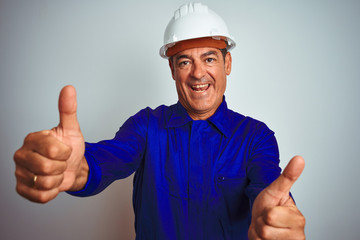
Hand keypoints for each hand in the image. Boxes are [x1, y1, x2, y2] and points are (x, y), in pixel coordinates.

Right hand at [14, 85, 87, 202]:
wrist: (72, 168)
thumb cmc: (70, 148)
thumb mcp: (72, 129)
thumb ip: (68, 110)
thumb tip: (69, 88)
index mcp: (32, 138)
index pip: (54, 150)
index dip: (66, 152)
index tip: (64, 149)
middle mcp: (21, 154)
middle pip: (47, 168)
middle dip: (61, 167)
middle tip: (60, 162)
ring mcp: (19, 172)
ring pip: (45, 183)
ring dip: (57, 179)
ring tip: (56, 172)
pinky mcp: (22, 189)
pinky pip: (41, 196)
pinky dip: (52, 192)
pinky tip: (51, 182)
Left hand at [248, 156, 305, 239]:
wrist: (264, 225)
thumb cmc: (270, 206)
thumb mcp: (275, 190)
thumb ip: (287, 177)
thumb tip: (300, 158)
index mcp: (298, 219)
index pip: (270, 215)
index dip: (264, 211)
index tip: (273, 209)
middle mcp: (297, 235)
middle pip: (264, 228)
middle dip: (259, 221)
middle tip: (265, 219)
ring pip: (260, 237)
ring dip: (257, 232)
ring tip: (265, 228)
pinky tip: (265, 239)